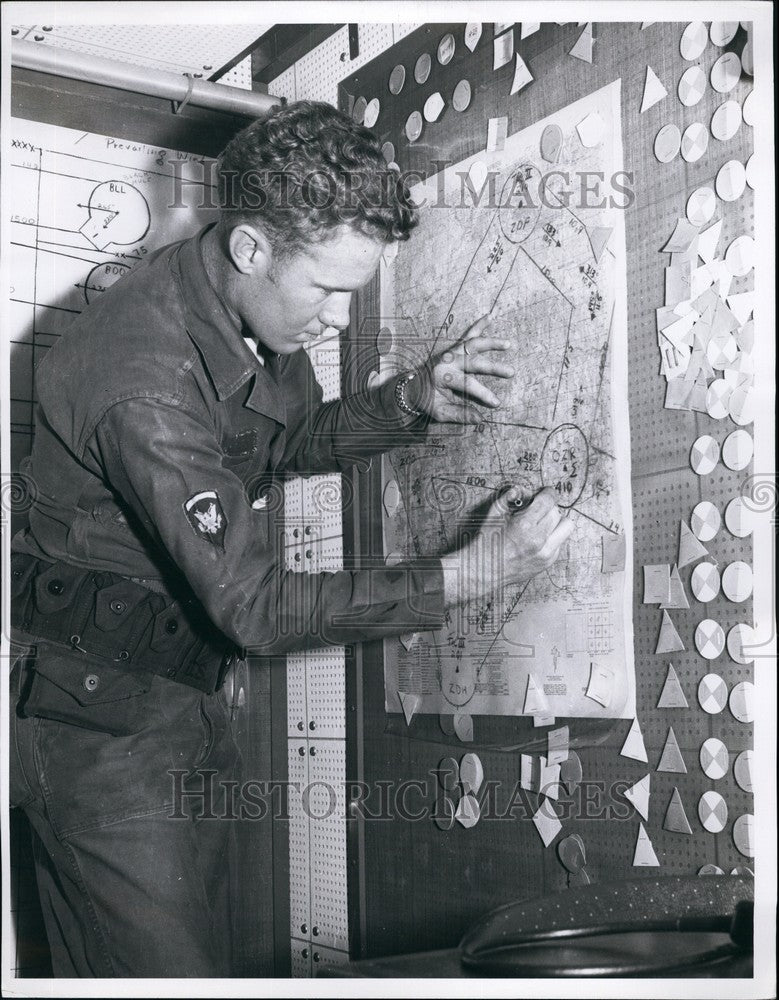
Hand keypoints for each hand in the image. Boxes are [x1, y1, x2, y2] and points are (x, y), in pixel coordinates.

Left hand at [408, 313, 513, 422]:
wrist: (411, 386)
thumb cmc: (426, 400)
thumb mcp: (439, 411)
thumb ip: (459, 414)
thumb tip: (479, 419)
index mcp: (442, 376)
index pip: (467, 384)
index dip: (482, 394)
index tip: (496, 402)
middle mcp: (447, 361)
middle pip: (473, 362)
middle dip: (493, 367)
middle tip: (510, 372)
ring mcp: (450, 352)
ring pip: (472, 344)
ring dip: (491, 343)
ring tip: (508, 344)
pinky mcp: (453, 348)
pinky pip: (467, 335)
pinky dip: (478, 325)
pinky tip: (490, 317)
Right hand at [441, 487, 574, 607]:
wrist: (485, 571)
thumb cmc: (487, 542)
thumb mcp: (494, 514)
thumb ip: (508, 497)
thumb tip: (521, 489)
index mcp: (525, 525)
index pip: (549, 501)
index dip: (548, 492)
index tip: (546, 492)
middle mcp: (539, 540)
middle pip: (557, 512)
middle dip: (548, 507)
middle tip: (537, 509)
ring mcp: (545, 553)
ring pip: (566, 527)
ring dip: (556, 521)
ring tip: (543, 523)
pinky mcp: (547, 562)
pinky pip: (560, 542)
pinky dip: (552, 537)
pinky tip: (538, 538)